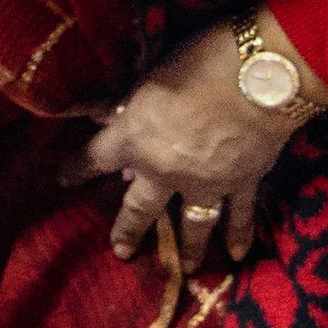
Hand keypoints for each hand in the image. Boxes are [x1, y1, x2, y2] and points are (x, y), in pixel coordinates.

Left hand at [82, 11, 327, 268]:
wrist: (263, 74)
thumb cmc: (203, 58)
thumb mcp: (152, 73)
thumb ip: (131, 100)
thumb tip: (105, 111)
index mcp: (135, 138)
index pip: (95, 157)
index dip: (77, 168)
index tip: (64, 179)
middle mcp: (164, 170)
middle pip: (139, 207)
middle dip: (127, 230)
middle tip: (121, 252)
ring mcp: (205, 184)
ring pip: (192, 224)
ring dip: (188, 248)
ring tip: (185, 269)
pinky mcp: (243, 184)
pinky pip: (239, 216)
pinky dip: (240, 235)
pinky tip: (237, 256)